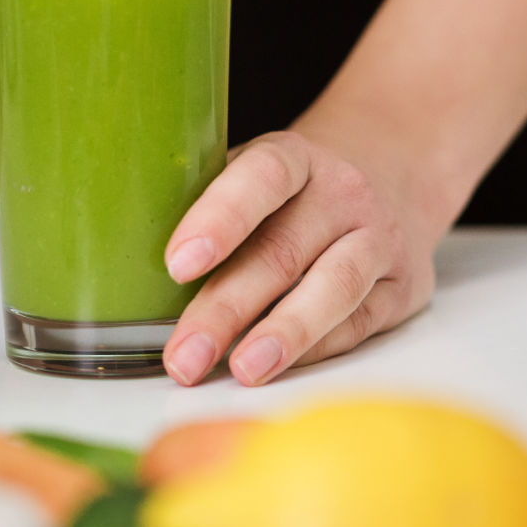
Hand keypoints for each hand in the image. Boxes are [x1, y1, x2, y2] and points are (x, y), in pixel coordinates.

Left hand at [160, 130, 446, 386]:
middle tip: (182, 355)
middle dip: (227, 308)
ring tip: (240, 370)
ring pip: (333, 288)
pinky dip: (316, 349)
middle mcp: (343, 193)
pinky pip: (358, 322)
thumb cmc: (295, 189)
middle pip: (283, 251)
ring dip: (283, 335)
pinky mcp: (403, 285)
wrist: (396, 170)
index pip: (261, 178)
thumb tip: (123, 262)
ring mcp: (378, 238)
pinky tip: (278, 369)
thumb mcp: (255, 172)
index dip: (219, 218)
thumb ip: (206, 204)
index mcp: (295, 156)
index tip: (177, 263)